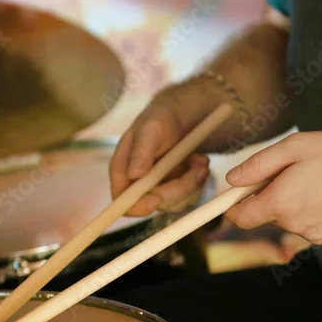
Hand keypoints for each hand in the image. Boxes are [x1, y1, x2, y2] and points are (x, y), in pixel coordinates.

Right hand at [109, 81, 217, 215]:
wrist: (183, 116)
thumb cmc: (161, 117)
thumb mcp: (151, 128)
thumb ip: (141, 151)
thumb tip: (133, 175)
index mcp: (123, 169)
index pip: (121, 199)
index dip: (137, 205)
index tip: (158, 199)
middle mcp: (138, 182)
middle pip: (154, 203)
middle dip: (179, 189)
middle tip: (197, 168)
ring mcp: (157, 187)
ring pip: (175, 202)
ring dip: (193, 183)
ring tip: (200, 159)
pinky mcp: (175, 189)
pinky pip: (189, 197)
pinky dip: (199, 180)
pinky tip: (200, 161)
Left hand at [223, 132, 321, 247]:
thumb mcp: (295, 146)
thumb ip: (258, 165)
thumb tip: (231, 180)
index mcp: (281, 203)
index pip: (241, 217)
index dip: (234, 206)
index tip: (238, 196)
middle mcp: (296, 226)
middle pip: (271, 216)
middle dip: (275, 197)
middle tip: (297, 172)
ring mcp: (317, 237)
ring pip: (296, 221)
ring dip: (300, 205)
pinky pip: (317, 227)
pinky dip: (321, 214)